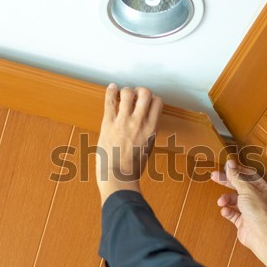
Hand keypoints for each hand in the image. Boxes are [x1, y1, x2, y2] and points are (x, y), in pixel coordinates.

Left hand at [96, 84, 162, 204]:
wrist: (118, 177)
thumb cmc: (132, 168)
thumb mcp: (147, 149)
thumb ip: (147, 134)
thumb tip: (145, 126)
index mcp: (152, 130)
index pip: (158, 103)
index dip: (152, 98)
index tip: (147, 101)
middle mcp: (140, 122)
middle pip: (145, 93)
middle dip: (141, 91)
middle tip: (136, 95)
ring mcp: (123, 122)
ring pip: (128, 93)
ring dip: (126, 91)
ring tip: (123, 95)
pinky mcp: (108, 123)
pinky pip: (110, 101)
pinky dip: (111, 91)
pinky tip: (112, 88)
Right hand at [211, 160, 266, 266]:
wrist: (260, 234)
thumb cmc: (259, 211)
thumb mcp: (246, 189)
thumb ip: (236, 177)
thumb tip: (230, 164)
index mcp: (265, 189)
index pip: (250, 176)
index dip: (238, 171)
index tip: (227, 167)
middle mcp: (259, 199)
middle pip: (240, 187)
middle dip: (227, 182)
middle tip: (214, 176)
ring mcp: (251, 211)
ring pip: (235, 201)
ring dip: (226, 199)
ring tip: (221, 201)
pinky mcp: (244, 221)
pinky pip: (233, 213)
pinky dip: (228, 211)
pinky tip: (225, 211)